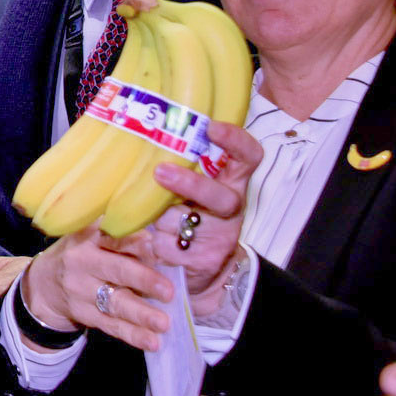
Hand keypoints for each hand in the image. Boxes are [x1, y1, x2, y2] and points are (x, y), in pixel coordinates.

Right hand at [21, 227, 172, 352]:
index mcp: (90, 235)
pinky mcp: (83, 313)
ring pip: (114, 302)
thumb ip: (127, 241)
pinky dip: (132, 334)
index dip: (137, 243)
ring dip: (140, 314)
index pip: (115, 237)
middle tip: (168, 291)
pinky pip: (111, 325)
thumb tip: (166, 250)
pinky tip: (151, 341)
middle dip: (143, 280)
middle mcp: (82, 260)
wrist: (44, 284)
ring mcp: (80, 289)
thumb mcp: (95, 238)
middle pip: (116, 269)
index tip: (159, 248)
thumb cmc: (83, 254)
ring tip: (163, 323)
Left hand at [147, 120, 262, 314]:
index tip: (212, 127)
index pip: (248, 156)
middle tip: (160, 172)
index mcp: (233, 183)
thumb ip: (185, 165)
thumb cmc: (196, 213)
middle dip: (190, 185)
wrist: (210, 267)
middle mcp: (233, 209)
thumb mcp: (197, 186)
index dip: (235, 141)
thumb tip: (146, 136)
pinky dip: (157, 240)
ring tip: (158, 217)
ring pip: (183, 222)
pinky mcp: (205, 260)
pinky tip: (159, 239)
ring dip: (161, 218)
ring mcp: (221, 237)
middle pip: (222, 198)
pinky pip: (169, 246)